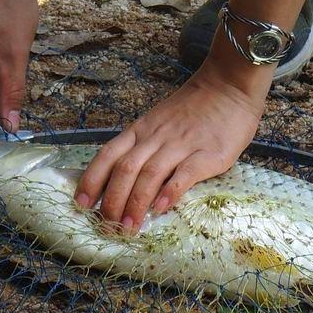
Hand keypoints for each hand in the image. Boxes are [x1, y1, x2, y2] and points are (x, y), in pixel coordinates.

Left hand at [74, 63, 264, 231]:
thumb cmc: (195, 108)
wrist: (230, 86)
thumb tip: (126, 177)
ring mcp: (182, 144)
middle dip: (112, 200)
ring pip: (150, 174)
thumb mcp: (160, 120)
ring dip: (136, 202)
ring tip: (130, 226)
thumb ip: (145, 144)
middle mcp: (156, 137)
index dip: (92, 180)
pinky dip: (170, 192)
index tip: (82, 203)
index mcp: (142, 129)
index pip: (109, 155)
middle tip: (108, 226)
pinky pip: (185, 174)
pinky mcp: (209, 153)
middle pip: (125, 169)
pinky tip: (161, 210)